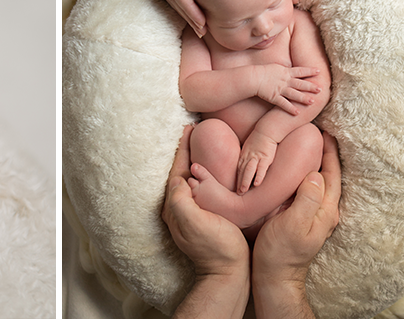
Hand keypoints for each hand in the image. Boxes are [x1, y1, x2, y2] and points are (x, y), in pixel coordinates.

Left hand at [163, 126, 249, 277]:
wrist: (228, 273)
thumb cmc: (215, 247)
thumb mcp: (194, 222)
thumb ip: (181, 200)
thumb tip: (178, 179)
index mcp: (175, 206)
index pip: (176, 170)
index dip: (183, 149)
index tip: (189, 129)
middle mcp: (178, 208)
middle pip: (179, 172)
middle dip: (185, 151)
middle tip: (191, 131)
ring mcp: (189, 214)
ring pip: (188, 179)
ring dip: (192, 161)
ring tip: (199, 145)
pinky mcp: (202, 219)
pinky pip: (198, 189)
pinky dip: (201, 175)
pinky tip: (208, 171)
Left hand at [237, 130, 278, 193]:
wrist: (267, 129)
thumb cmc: (260, 138)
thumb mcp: (251, 147)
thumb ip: (248, 155)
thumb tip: (247, 163)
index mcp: (244, 155)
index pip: (239, 169)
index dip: (237, 179)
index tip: (234, 188)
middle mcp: (248, 157)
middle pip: (241, 172)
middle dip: (238, 183)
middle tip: (237, 193)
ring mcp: (256, 157)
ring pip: (249, 171)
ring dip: (245, 181)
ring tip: (243, 191)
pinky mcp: (266, 157)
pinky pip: (261, 168)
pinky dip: (259, 176)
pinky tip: (257, 184)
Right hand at [252, 132, 340, 315]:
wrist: (274, 276)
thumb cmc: (281, 251)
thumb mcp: (293, 223)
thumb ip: (307, 199)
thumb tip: (315, 174)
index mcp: (325, 210)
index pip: (331, 175)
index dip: (329, 154)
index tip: (325, 133)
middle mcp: (323, 212)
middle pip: (329, 178)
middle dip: (326, 156)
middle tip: (318, 135)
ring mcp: (313, 217)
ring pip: (319, 185)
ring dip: (316, 165)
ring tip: (308, 148)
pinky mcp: (301, 220)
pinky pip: (307, 192)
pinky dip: (304, 177)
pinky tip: (295, 174)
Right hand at [255, 64, 320, 115]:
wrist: (252, 77)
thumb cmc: (261, 71)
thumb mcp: (275, 67)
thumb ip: (284, 69)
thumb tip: (290, 69)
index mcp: (285, 72)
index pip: (300, 71)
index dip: (310, 71)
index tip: (319, 71)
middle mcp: (285, 81)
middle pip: (300, 84)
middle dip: (311, 86)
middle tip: (321, 89)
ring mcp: (280, 89)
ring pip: (294, 94)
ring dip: (303, 98)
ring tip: (312, 102)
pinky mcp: (274, 97)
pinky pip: (283, 104)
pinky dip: (290, 108)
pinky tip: (297, 112)